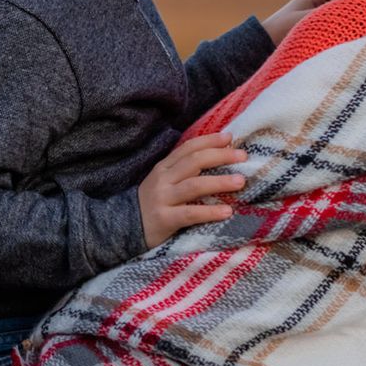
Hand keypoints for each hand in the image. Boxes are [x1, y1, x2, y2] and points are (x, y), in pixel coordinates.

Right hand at [139, 132, 247, 246]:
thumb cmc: (153, 204)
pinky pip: (190, 213)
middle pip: (194, 162)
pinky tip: (227, 211)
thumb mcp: (163, 181)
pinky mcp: (164, 219)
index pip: (188, 148)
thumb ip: (183, 169)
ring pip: (194, 185)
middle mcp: (163, 179)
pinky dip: (209, 211)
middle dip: (220, 156)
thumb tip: (216, 156)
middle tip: (243, 157)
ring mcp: (163, 198)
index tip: (230, 137)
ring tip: (240, 181)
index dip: (209, 140)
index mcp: (164, 167)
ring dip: (219, 182)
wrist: (123, 228)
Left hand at [263, 0, 353, 45]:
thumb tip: (358, 7)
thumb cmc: (284, 29)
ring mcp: (314, 16)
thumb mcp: (312, 19)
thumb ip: (334, 13)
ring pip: (339, 9)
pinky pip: (334, 21)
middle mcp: (314, 3)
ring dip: (352, 10)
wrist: (263, 45)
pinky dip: (345, 22)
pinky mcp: (314, 29)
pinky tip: (357, 29)